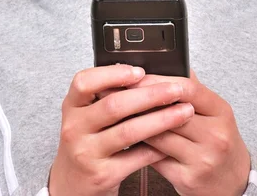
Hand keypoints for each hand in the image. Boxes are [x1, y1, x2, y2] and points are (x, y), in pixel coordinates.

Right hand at [48, 64, 194, 195]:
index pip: (84, 82)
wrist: (72, 186)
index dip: (112, 74)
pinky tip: (173, 140)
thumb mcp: (86, 116)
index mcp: (72, 106)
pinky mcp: (102, 175)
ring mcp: (87, 153)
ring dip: (161, 120)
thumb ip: (106, 95)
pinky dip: (157, 148)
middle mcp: (74, 128)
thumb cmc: (87, 141)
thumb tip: (145, 74)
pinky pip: (136, 158)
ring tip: (184, 112)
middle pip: (114, 105)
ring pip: (128, 132)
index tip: (140, 71)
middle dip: (150, 95)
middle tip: (176, 89)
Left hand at [125, 69, 250, 195]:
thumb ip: (192, 90)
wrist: (234, 180)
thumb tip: (168, 66)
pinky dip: (140, 147)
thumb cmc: (219, 140)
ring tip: (118, 114)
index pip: (188, 88)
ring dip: (136, 124)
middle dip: (141, 102)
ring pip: (159, 136)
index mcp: (220, 111)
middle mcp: (214, 135)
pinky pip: (156, 158)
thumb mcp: (214, 112)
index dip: (159, 81)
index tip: (137, 77)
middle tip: (118, 93)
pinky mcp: (187, 179)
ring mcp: (202, 159)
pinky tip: (130, 138)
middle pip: (170, 112)